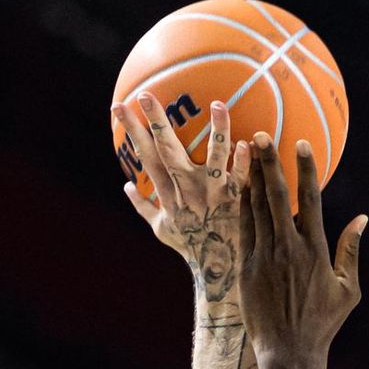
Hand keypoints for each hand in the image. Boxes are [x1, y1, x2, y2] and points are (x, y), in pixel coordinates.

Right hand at [116, 92, 249, 303]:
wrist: (217, 273)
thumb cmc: (191, 248)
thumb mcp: (163, 230)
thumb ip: (143, 207)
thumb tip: (125, 187)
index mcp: (168, 194)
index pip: (145, 156)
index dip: (132, 131)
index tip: (119, 105)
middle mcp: (187, 191)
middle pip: (168, 151)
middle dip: (156, 123)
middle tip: (146, 94)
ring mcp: (212, 196)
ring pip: (212, 159)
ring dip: (216, 131)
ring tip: (218, 104)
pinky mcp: (237, 203)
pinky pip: (242, 180)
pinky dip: (244, 163)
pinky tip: (249, 143)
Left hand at [238, 137, 365, 364]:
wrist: (289, 353)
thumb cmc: (322, 324)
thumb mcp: (349, 289)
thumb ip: (352, 251)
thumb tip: (361, 219)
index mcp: (315, 250)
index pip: (309, 200)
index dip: (305, 169)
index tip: (301, 144)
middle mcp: (287, 249)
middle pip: (276, 196)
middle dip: (269, 163)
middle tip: (263, 134)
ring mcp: (263, 258)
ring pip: (255, 209)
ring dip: (251, 178)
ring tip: (246, 151)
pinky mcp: (245, 270)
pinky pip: (242, 230)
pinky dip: (240, 206)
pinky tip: (238, 187)